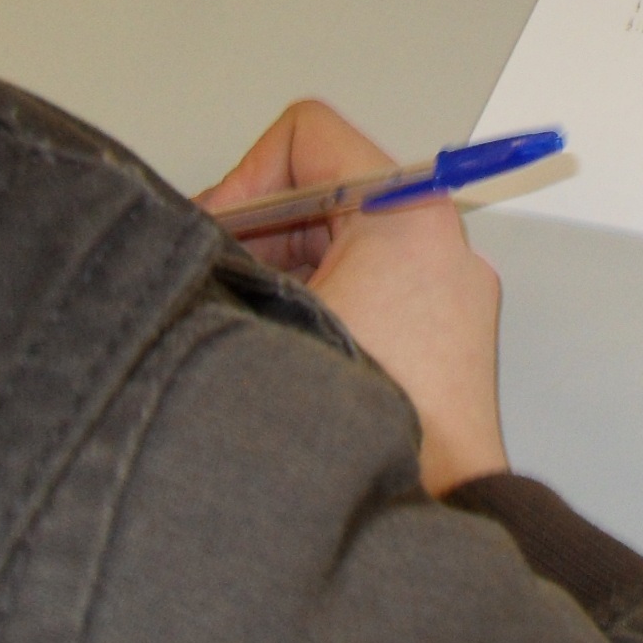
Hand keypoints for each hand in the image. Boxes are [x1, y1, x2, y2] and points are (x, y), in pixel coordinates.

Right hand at [197, 101, 508, 496]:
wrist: (425, 506)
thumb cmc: (363, 411)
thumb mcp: (263, 307)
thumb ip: (219, 253)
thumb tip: (190, 235)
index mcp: (406, 210)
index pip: (308, 136)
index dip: (245, 178)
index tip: (219, 233)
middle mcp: (440, 236)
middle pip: (326, 190)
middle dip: (261, 234)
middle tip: (222, 285)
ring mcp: (452, 283)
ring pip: (346, 242)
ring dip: (289, 273)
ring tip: (258, 330)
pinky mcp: (452, 328)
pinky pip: (377, 284)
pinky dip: (327, 303)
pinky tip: (294, 355)